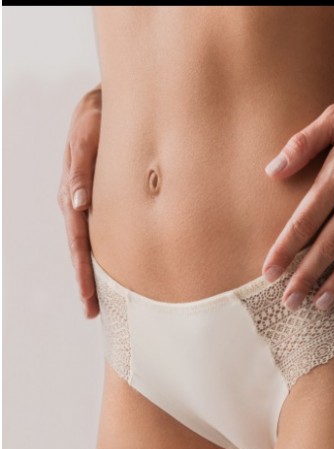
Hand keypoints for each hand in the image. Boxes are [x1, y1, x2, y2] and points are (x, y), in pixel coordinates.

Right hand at [57, 85, 101, 318]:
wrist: (109, 102)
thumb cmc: (100, 115)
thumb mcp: (89, 134)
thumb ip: (82, 168)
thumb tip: (77, 204)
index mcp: (71, 192)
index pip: (77, 241)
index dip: (83, 271)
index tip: (88, 297)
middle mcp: (76, 203)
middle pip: (81, 250)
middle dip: (86, 283)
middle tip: (93, 312)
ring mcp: (87, 203)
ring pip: (89, 244)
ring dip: (94, 273)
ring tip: (99, 303)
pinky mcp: (100, 200)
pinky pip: (100, 232)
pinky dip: (103, 254)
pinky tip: (113, 273)